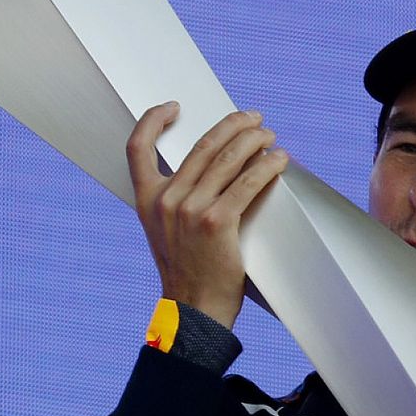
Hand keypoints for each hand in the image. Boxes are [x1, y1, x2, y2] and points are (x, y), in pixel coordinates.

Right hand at [126, 103, 287, 327]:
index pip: (137, 147)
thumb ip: (175, 200)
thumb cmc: (188, 269)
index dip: (152, 120)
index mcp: (147, 199)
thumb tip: (212, 169)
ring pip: (227, 159)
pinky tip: (279, 160)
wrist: (194, 309)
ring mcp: (190, 210)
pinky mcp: (217, 222)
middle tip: (253, 118)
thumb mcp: (165, 231)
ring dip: (254, 140)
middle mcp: (165, 200)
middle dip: (233, 125)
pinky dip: (267, 167)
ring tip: (269, 135)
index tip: (173, 107)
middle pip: (202, 145)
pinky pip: (247, 183)